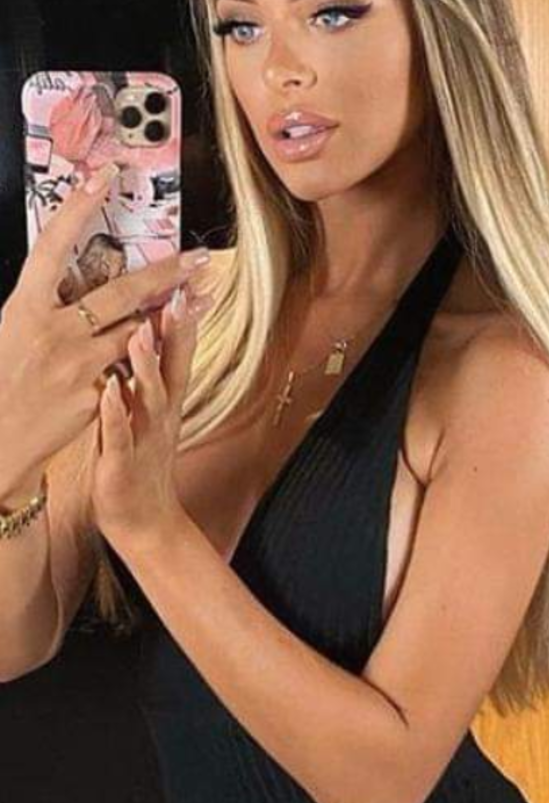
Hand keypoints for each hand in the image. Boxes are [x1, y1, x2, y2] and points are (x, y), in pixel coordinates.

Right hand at [0, 161, 212, 492]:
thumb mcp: (5, 330)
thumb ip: (37, 304)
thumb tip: (59, 276)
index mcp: (24, 310)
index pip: (54, 246)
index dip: (78, 207)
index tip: (103, 177)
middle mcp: (55, 334)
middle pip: (122, 293)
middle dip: (167, 273)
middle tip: (200, 258)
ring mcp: (79, 368)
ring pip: (137, 331)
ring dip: (166, 316)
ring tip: (199, 298)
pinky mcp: (96, 399)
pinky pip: (129, 370)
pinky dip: (142, 359)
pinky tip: (160, 352)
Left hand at [89, 282, 211, 554]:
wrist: (145, 521)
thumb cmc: (140, 463)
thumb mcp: (147, 415)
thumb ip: (146, 379)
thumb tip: (142, 336)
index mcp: (165, 402)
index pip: (178, 353)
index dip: (184, 319)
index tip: (186, 281)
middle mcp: (161, 416)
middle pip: (174, 368)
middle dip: (176, 332)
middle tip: (176, 293)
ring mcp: (144, 438)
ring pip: (149, 397)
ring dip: (146, 364)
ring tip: (141, 331)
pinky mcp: (121, 462)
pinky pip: (118, 434)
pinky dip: (115, 412)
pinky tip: (109, 392)